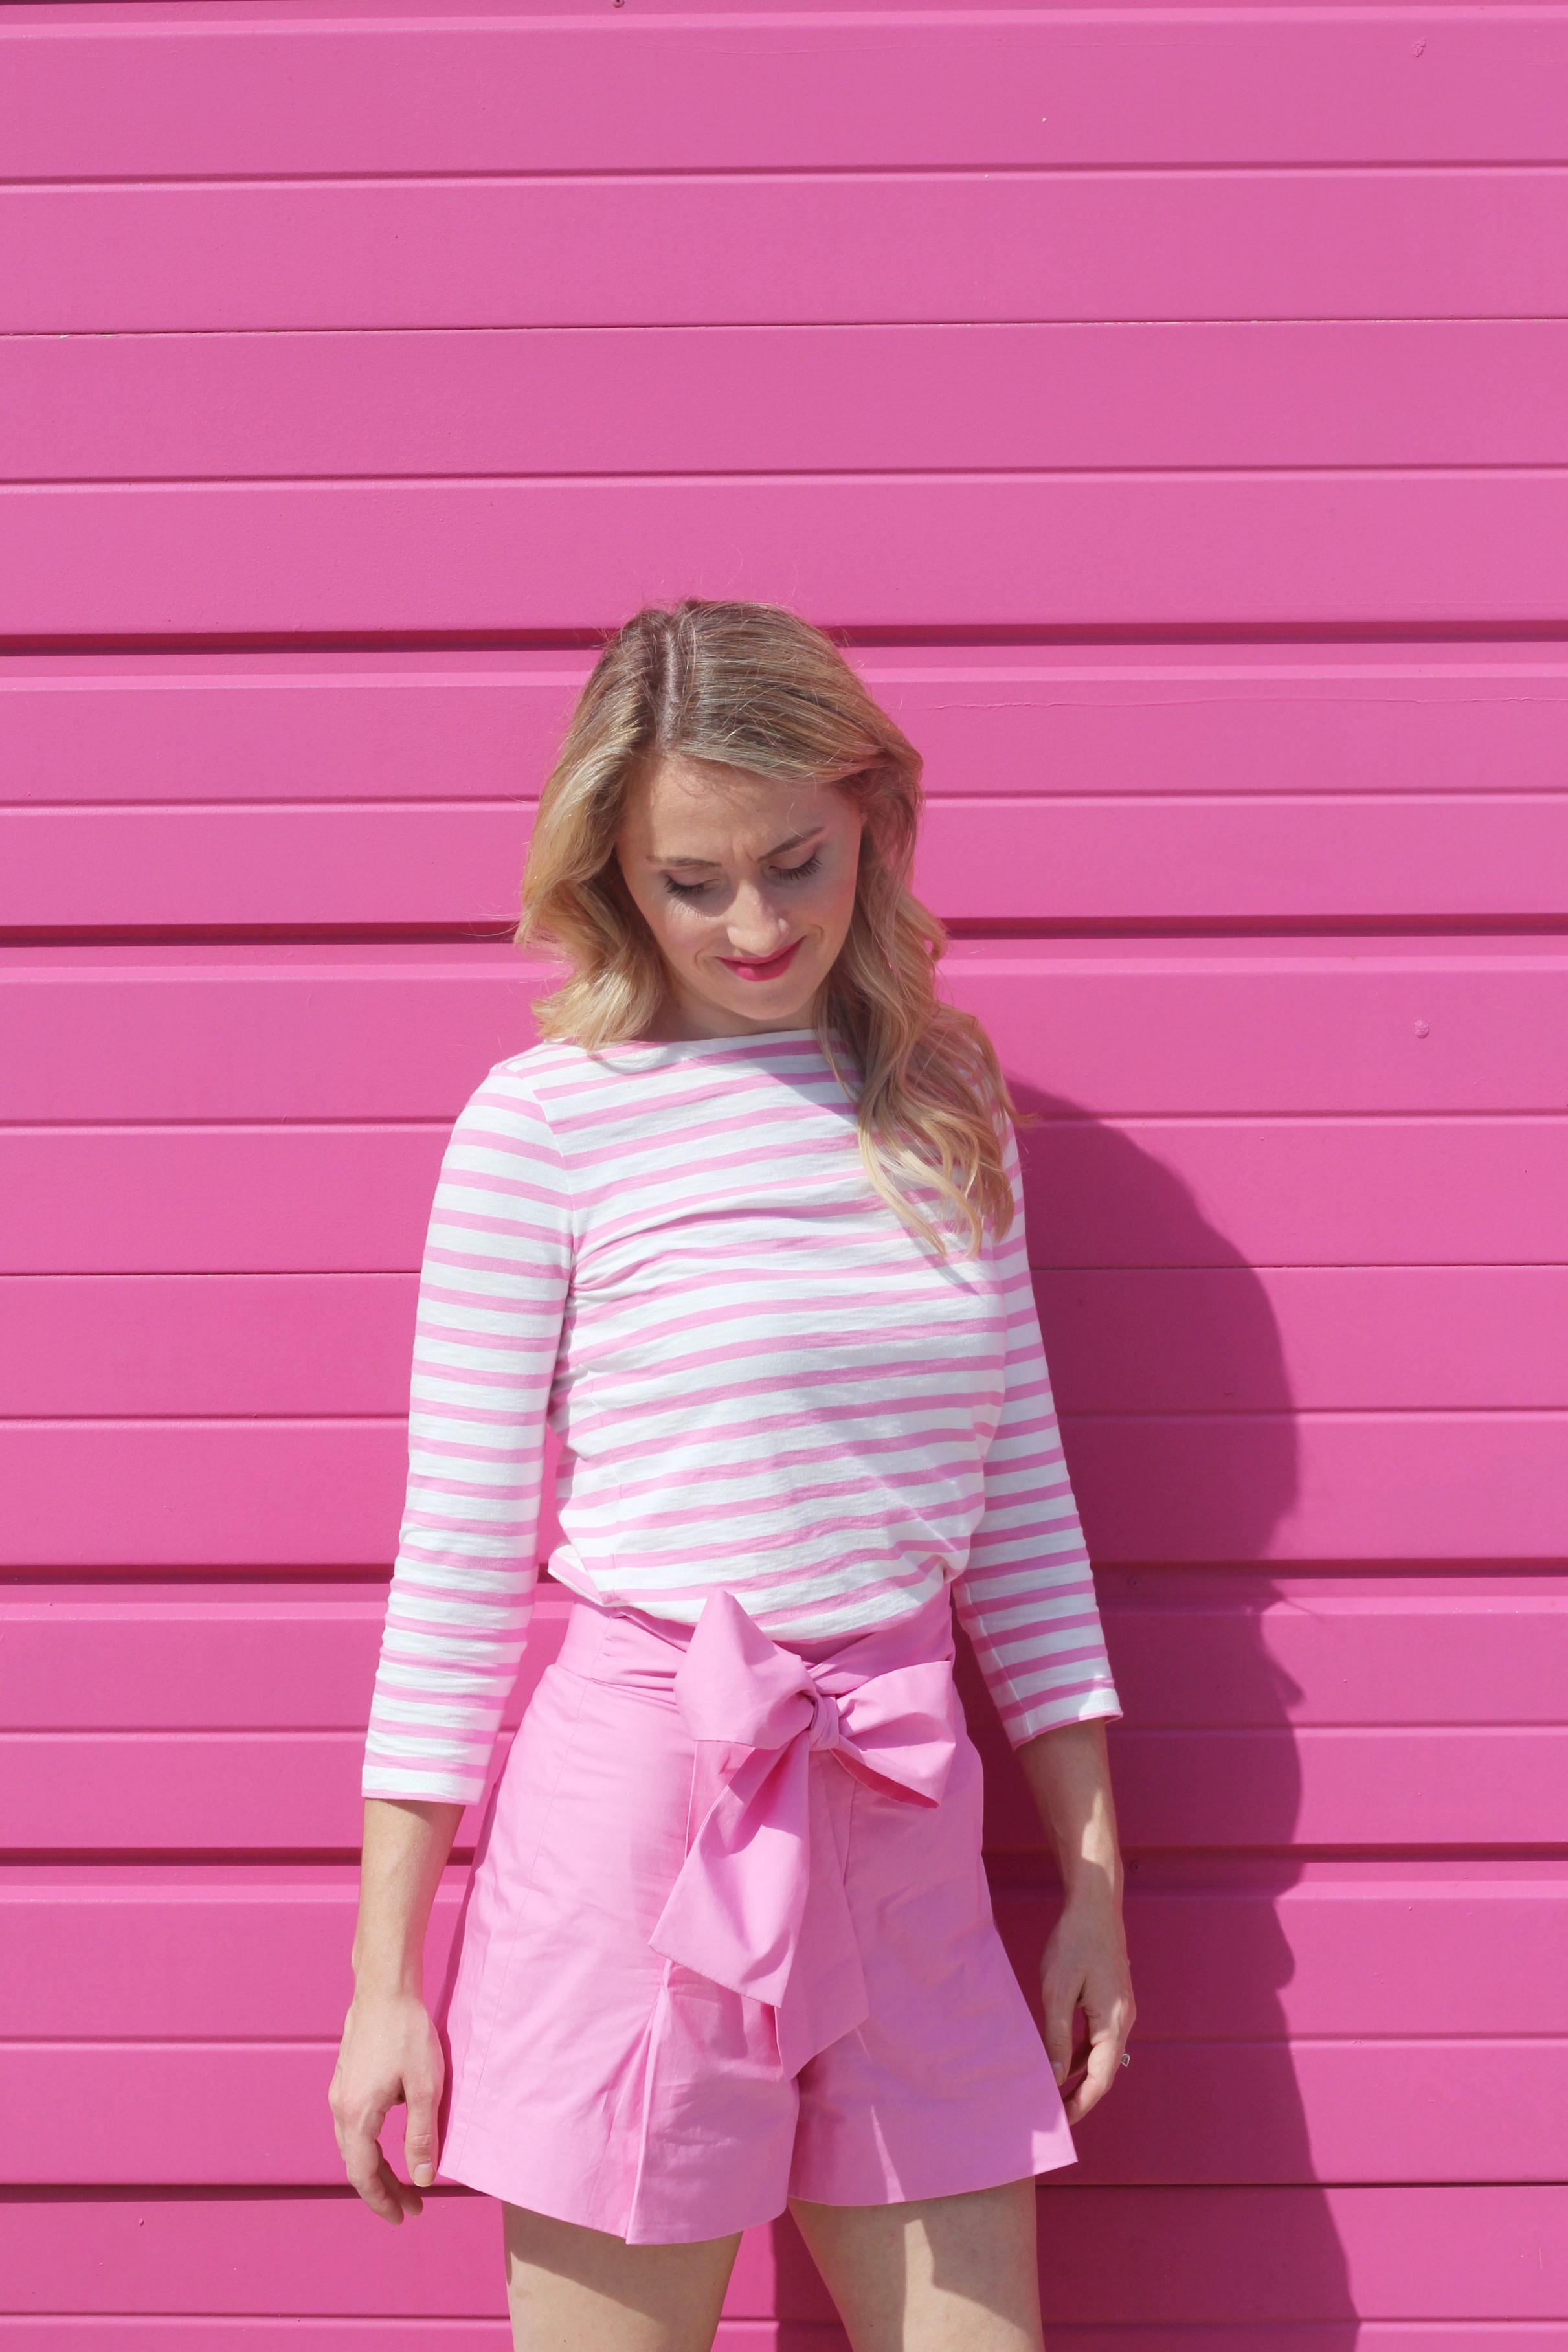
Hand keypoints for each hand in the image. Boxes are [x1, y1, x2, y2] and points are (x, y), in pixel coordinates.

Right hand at [328, 1985, 444, 2223]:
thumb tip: (421, 2180)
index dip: (382, 2201)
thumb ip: (422, 2135)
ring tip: (405, 2179)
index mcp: (357, 2115)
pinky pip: (352, 2125)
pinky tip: (389, 2141)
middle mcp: (340, 2107)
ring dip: (376, 2166)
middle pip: (356, 2163)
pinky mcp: (345, 2078)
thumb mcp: (425, 2087)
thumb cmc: (407, 2033)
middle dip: (383, 2189)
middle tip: (412, 2205)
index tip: (403, 2217)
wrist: (384, 1987)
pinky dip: (369, 2145)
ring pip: (352, 2144)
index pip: (363, 2175)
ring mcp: (339, 2091)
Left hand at [1040, 1889, 1134, 2125]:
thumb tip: (1056, 2076)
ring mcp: (1123, 2010)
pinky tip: (1065, 2058)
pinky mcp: (1115, 2001)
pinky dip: (1084, 2052)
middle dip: (1081, 2094)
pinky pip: (1101, 2037)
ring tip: (1056, 2092)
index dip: (1081, 2104)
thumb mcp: (1056, 1990)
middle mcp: (1125, 2021)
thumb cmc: (1074, 1942)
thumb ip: (1057, 2035)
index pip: (1100, 2079)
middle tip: (1055, 2113)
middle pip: (1105, 2072)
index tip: (1061, 2122)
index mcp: (1113, 2023)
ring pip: (1102, 2055)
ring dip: (1082, 2074)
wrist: (1095, 1905)